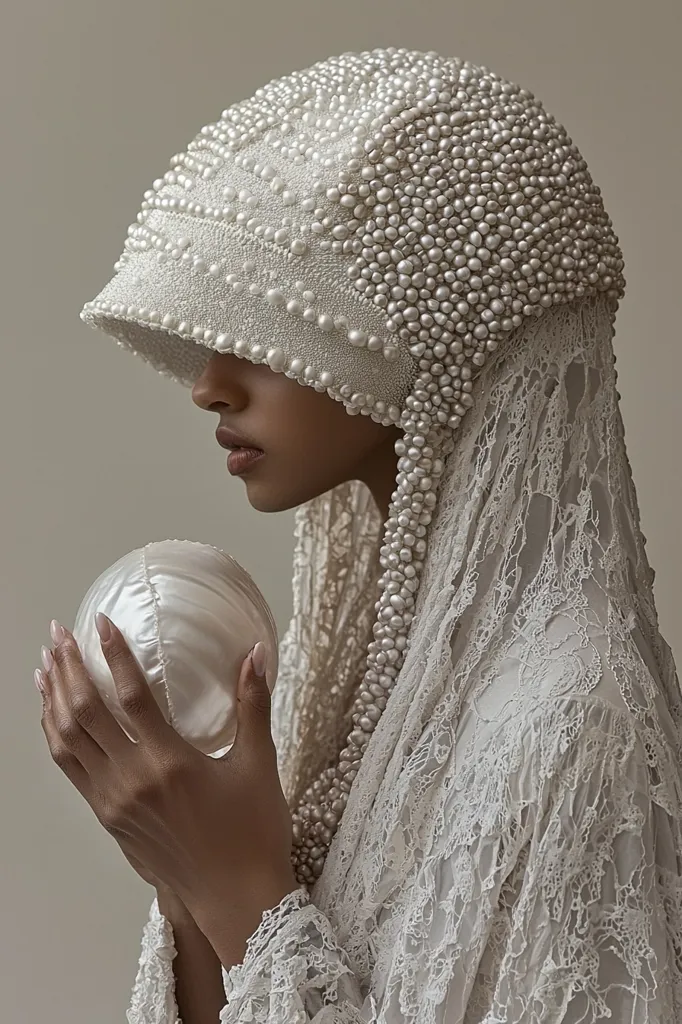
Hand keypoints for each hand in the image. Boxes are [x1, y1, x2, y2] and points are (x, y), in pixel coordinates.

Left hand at [36, 617, 297, 917]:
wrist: (236, 898)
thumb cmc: (254, 830)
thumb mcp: (259, 763)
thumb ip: (252, 703)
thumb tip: (257, 652)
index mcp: (170, 762)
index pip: (131, 696)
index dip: (113, 655)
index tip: (100, 622)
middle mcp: (132, 781)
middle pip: (84, 713)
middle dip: (67, 668)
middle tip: (59, 633)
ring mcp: (114, 802)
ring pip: (66, 741)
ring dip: (53, 698)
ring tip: (46, 664)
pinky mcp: (108, 818)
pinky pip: (70, 768)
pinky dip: (55, 735)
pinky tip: (54, 714)